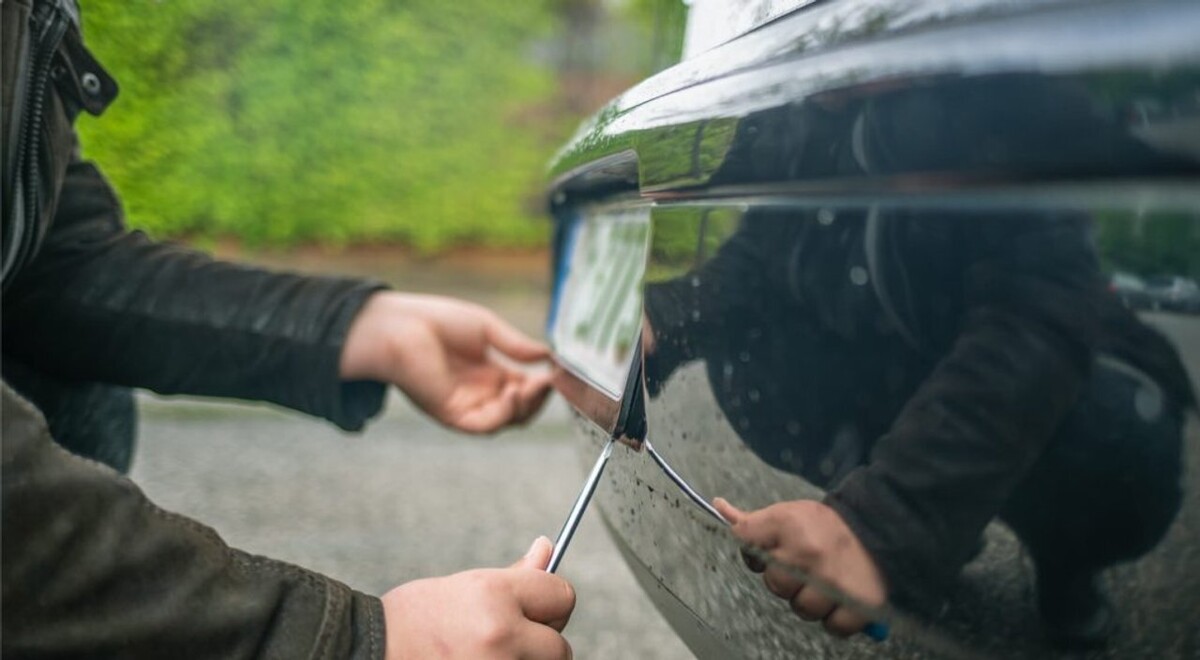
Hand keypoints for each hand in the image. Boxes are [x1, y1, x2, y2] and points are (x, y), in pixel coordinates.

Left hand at [340, 292, 554, 432]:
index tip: (557, 371)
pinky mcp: (452, 414)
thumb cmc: (437, 321)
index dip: (542, 384)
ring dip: (526, 407)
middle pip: (521, 410)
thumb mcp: (487, 329)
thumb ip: (516, 346)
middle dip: (539, 398)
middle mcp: (480, 393)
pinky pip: (485, 426)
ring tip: (533, 386)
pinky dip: (504, 415)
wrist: (400, 327)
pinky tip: (511, 394)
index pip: (524, 389)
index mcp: (488, 374)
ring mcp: (467, 406)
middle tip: (549, 381)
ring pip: (507, 421)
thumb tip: (548, 356)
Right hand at [381, 537, 574, 659]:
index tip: (532, 609)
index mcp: (495, 596)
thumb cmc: (415, 618)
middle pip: (560, 646)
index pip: (563, 596)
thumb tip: (548, 548)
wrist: (368, 652)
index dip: (548, 603)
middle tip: (502, 638)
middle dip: (540, 643)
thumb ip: (515, 577)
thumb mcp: (465, 586)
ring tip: (484, 653)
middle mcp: (500, 635)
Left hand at [713, 498, 886, 637]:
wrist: (879, 527)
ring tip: (824, 583)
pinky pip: (833, 626)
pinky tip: (840, 600)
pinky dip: (836, 618)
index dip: (755, 552)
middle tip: (805, 567)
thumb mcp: (788, 513)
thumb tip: (718, 505)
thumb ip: (753, 520)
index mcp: (788, 525)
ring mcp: (833, 582)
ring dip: (811, 601)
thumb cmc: (825, 525)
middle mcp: (808, 554)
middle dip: (786, 579)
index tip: (772, 550)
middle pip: (775, 585)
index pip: (746, 542)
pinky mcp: (859, 605)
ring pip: (802, 609)